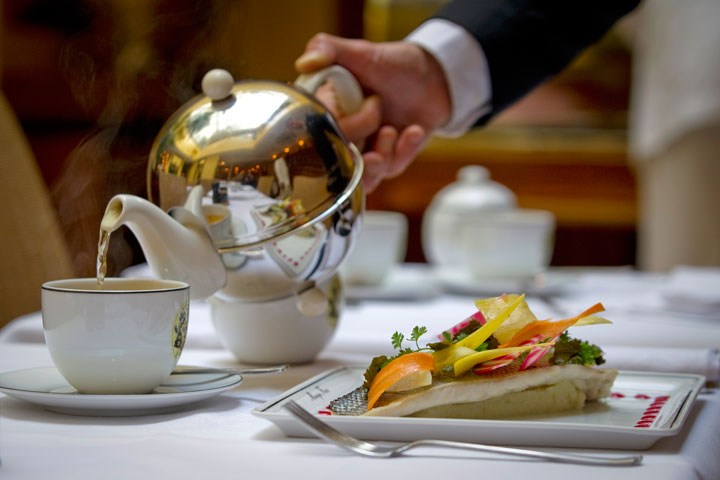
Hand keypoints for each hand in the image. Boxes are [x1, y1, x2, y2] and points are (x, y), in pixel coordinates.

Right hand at [296, 33, 451, 191]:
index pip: (321, 133)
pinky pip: (390, 170)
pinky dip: (404, 152)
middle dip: (363, 150)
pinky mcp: (387, 161)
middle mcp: (342, 133)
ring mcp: (364, 150)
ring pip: (363, 175)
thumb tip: (303, 63)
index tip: (370, 103)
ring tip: (395, 131)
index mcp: (327, 109)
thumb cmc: (394, 63)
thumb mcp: (361, 52)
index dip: (345, 126)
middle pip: (340, 161)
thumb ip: (328, 49)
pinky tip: (414, 131)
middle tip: (385, 126)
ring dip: (383, 156)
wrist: (434, 78)